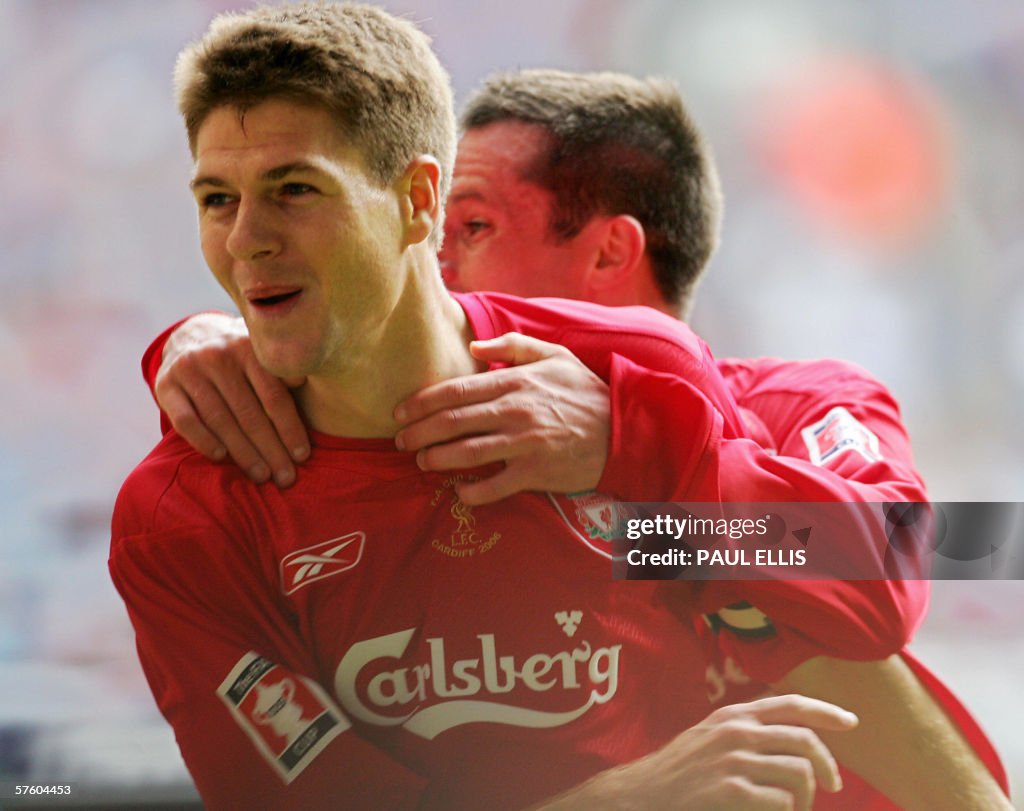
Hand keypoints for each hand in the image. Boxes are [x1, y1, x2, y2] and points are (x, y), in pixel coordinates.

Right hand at [154, 313, 308, 486]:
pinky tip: (221, 458)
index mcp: (249, 348)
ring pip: (221, 420)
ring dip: (243, 453)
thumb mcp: (262, 355)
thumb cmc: (241, 358)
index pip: (274, 397)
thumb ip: (284, 372)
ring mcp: (189, 370)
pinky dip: (204, 441)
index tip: (303, 456)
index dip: (290, 429)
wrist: (191, 337)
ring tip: (261, 475)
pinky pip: (185, 420)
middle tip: (286, 477)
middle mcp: (218, 356)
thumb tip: (306, 384)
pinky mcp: (165, 385)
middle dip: (271, 450)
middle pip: (249, 413)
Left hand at [393, 333, 609, 505]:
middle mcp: (516, 411)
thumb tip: (475, 346)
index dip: (422, 402)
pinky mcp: (537, 473)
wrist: (623, 430)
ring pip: (468, 452)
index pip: (457, 390)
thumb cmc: (585, 392)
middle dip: (419, 432)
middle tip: (400, 442)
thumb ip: (513, 346)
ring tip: (422, 462)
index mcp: (516, 382)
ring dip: (437, 459)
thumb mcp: (555, 356)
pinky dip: (473, 491)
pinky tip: (460, 492)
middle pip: (454, 422)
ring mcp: (526, 444)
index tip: (400, 412)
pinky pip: (496, 486)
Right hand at [534, 695, 856, 810]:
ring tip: (795, 808)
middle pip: (805, 740)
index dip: (827, 712)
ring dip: (807, 798)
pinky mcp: (732, 791)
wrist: (643, 794)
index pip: (791, 704)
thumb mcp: (709, 735)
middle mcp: (736, 731)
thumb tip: (789, 736)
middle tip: (833, 786)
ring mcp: (734, 761)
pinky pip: (782, 802)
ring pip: (800, 774)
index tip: (851, 722)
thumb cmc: (678, 770)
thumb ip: (743, 729)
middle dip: (828, 765)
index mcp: (733, 714)